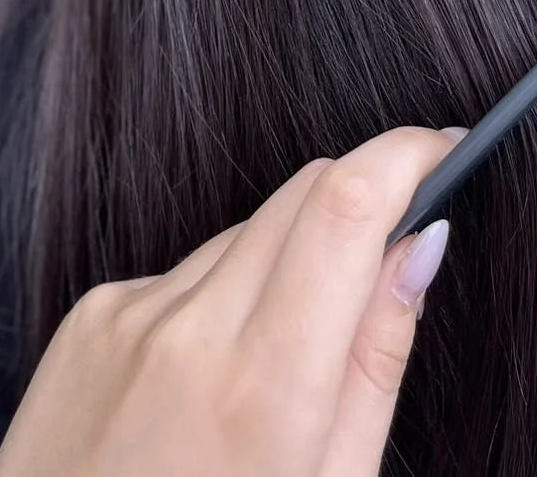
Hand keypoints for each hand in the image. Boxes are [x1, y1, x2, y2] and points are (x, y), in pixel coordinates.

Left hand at [0, 126, 459, 476]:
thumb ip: (376, 359)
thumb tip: (421, 242)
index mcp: (264, 389)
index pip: (347, 206)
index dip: (409, 155)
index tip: (446, 148)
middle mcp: (189, 331)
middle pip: (304, 194)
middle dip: (362, 202)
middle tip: (389, 258)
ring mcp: (129, 314)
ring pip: (247, 234)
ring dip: (285, 267)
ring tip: (272, 375)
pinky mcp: (90, 314)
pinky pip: (185, 271)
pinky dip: (217, 302)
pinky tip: (202, 385)